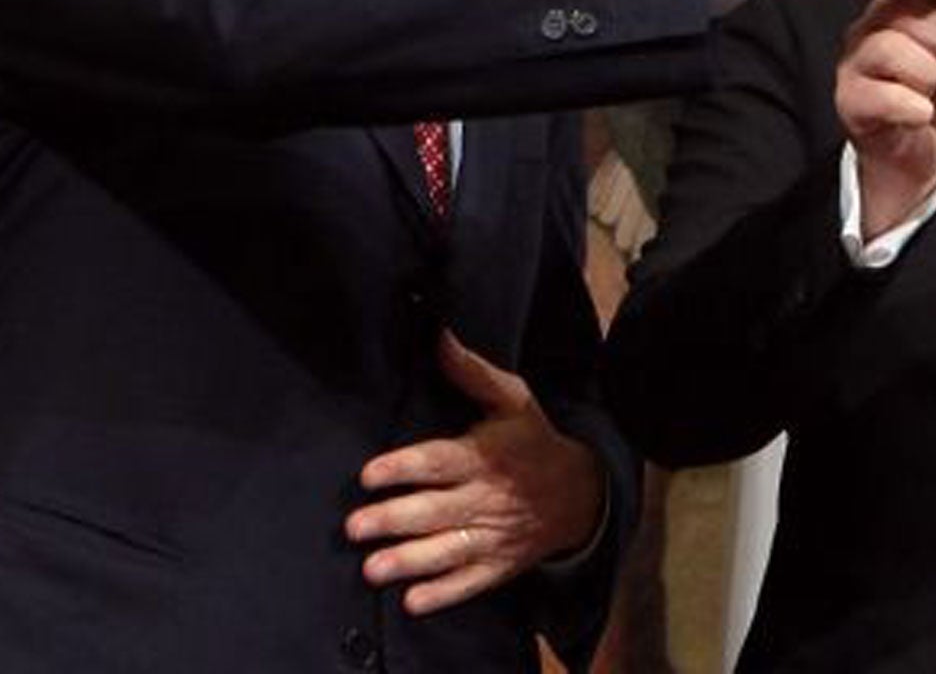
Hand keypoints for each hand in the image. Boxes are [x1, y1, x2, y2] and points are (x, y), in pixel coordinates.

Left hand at [345, 331, 603, 614]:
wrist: (581, 493)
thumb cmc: (534, 439)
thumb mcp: (512, 399)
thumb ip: (471, 371)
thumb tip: (437, 334)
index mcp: (485, 456)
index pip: (439, 462)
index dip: (404, 468)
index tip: (369, 474)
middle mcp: (487, 498)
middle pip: (435, 511)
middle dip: (393, 519)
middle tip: (354, 527)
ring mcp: (493, 535)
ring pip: (447, 551)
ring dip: (409, 561)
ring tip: (372, 570)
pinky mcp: (498, 565)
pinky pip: (470, 584)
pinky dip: (442, 594)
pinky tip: (412, 602)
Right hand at [837, 0, 935, 237]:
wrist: (915, 155)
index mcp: (904, 9)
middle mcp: (873, 27)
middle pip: (914, 15)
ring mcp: (856, 62)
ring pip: (892, 48)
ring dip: (927, 74)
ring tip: (932, 92)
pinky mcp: (850, 99)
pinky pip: (884, 95)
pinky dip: (911, 107)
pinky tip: (923, 114)